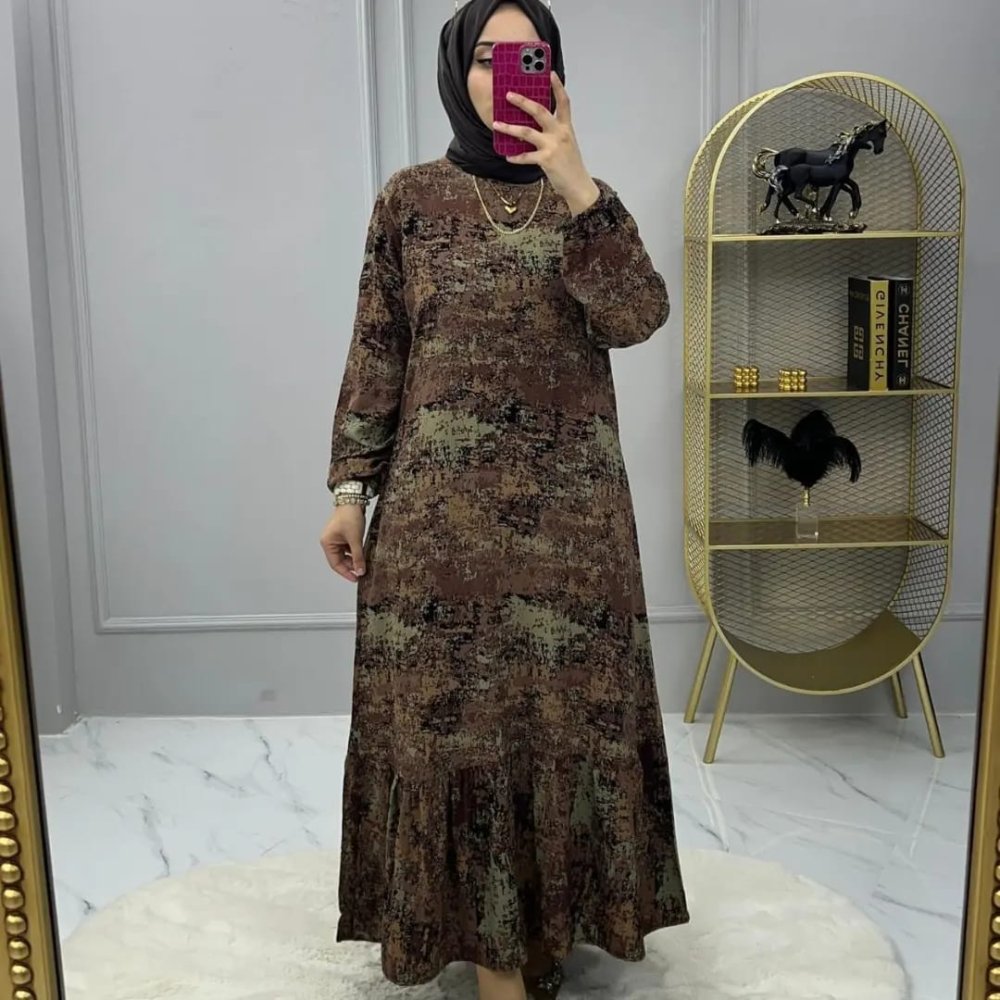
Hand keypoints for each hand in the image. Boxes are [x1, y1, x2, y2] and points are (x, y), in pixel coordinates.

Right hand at [320, 506, 367, 582]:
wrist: (353, 499)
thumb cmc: (350, 516)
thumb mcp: (356, 539)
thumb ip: (358, 556)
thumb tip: (360, 571)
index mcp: (327, 543)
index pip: (335, 564)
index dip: (346, 573)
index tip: (356, 579)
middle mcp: (329, 542)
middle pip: (340, 560)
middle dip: (351, 567)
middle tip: (362, 573)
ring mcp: (336, 539)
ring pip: (345, 555)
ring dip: (354, 560)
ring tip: (364, 565)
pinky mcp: (343, 535)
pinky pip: (348, 548)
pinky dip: (355, 553)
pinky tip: (363, 555)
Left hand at [492, 72, 599, 215]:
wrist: (578, 184)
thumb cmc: (570, 164)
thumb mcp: (566, 143)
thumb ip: (553, 132)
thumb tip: (532, 125)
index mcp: (566, 127)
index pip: (564, 102)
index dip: (557, 87)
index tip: (550, 73)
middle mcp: (560, 133)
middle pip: (540, 111)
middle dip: (523, 101)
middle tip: (509, 94)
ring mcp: (553, 146)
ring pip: (527, 132)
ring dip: (510, 128)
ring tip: (497, 124)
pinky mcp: (546, 160)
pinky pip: (526, 156)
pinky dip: (516, 156)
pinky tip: (507, 156)